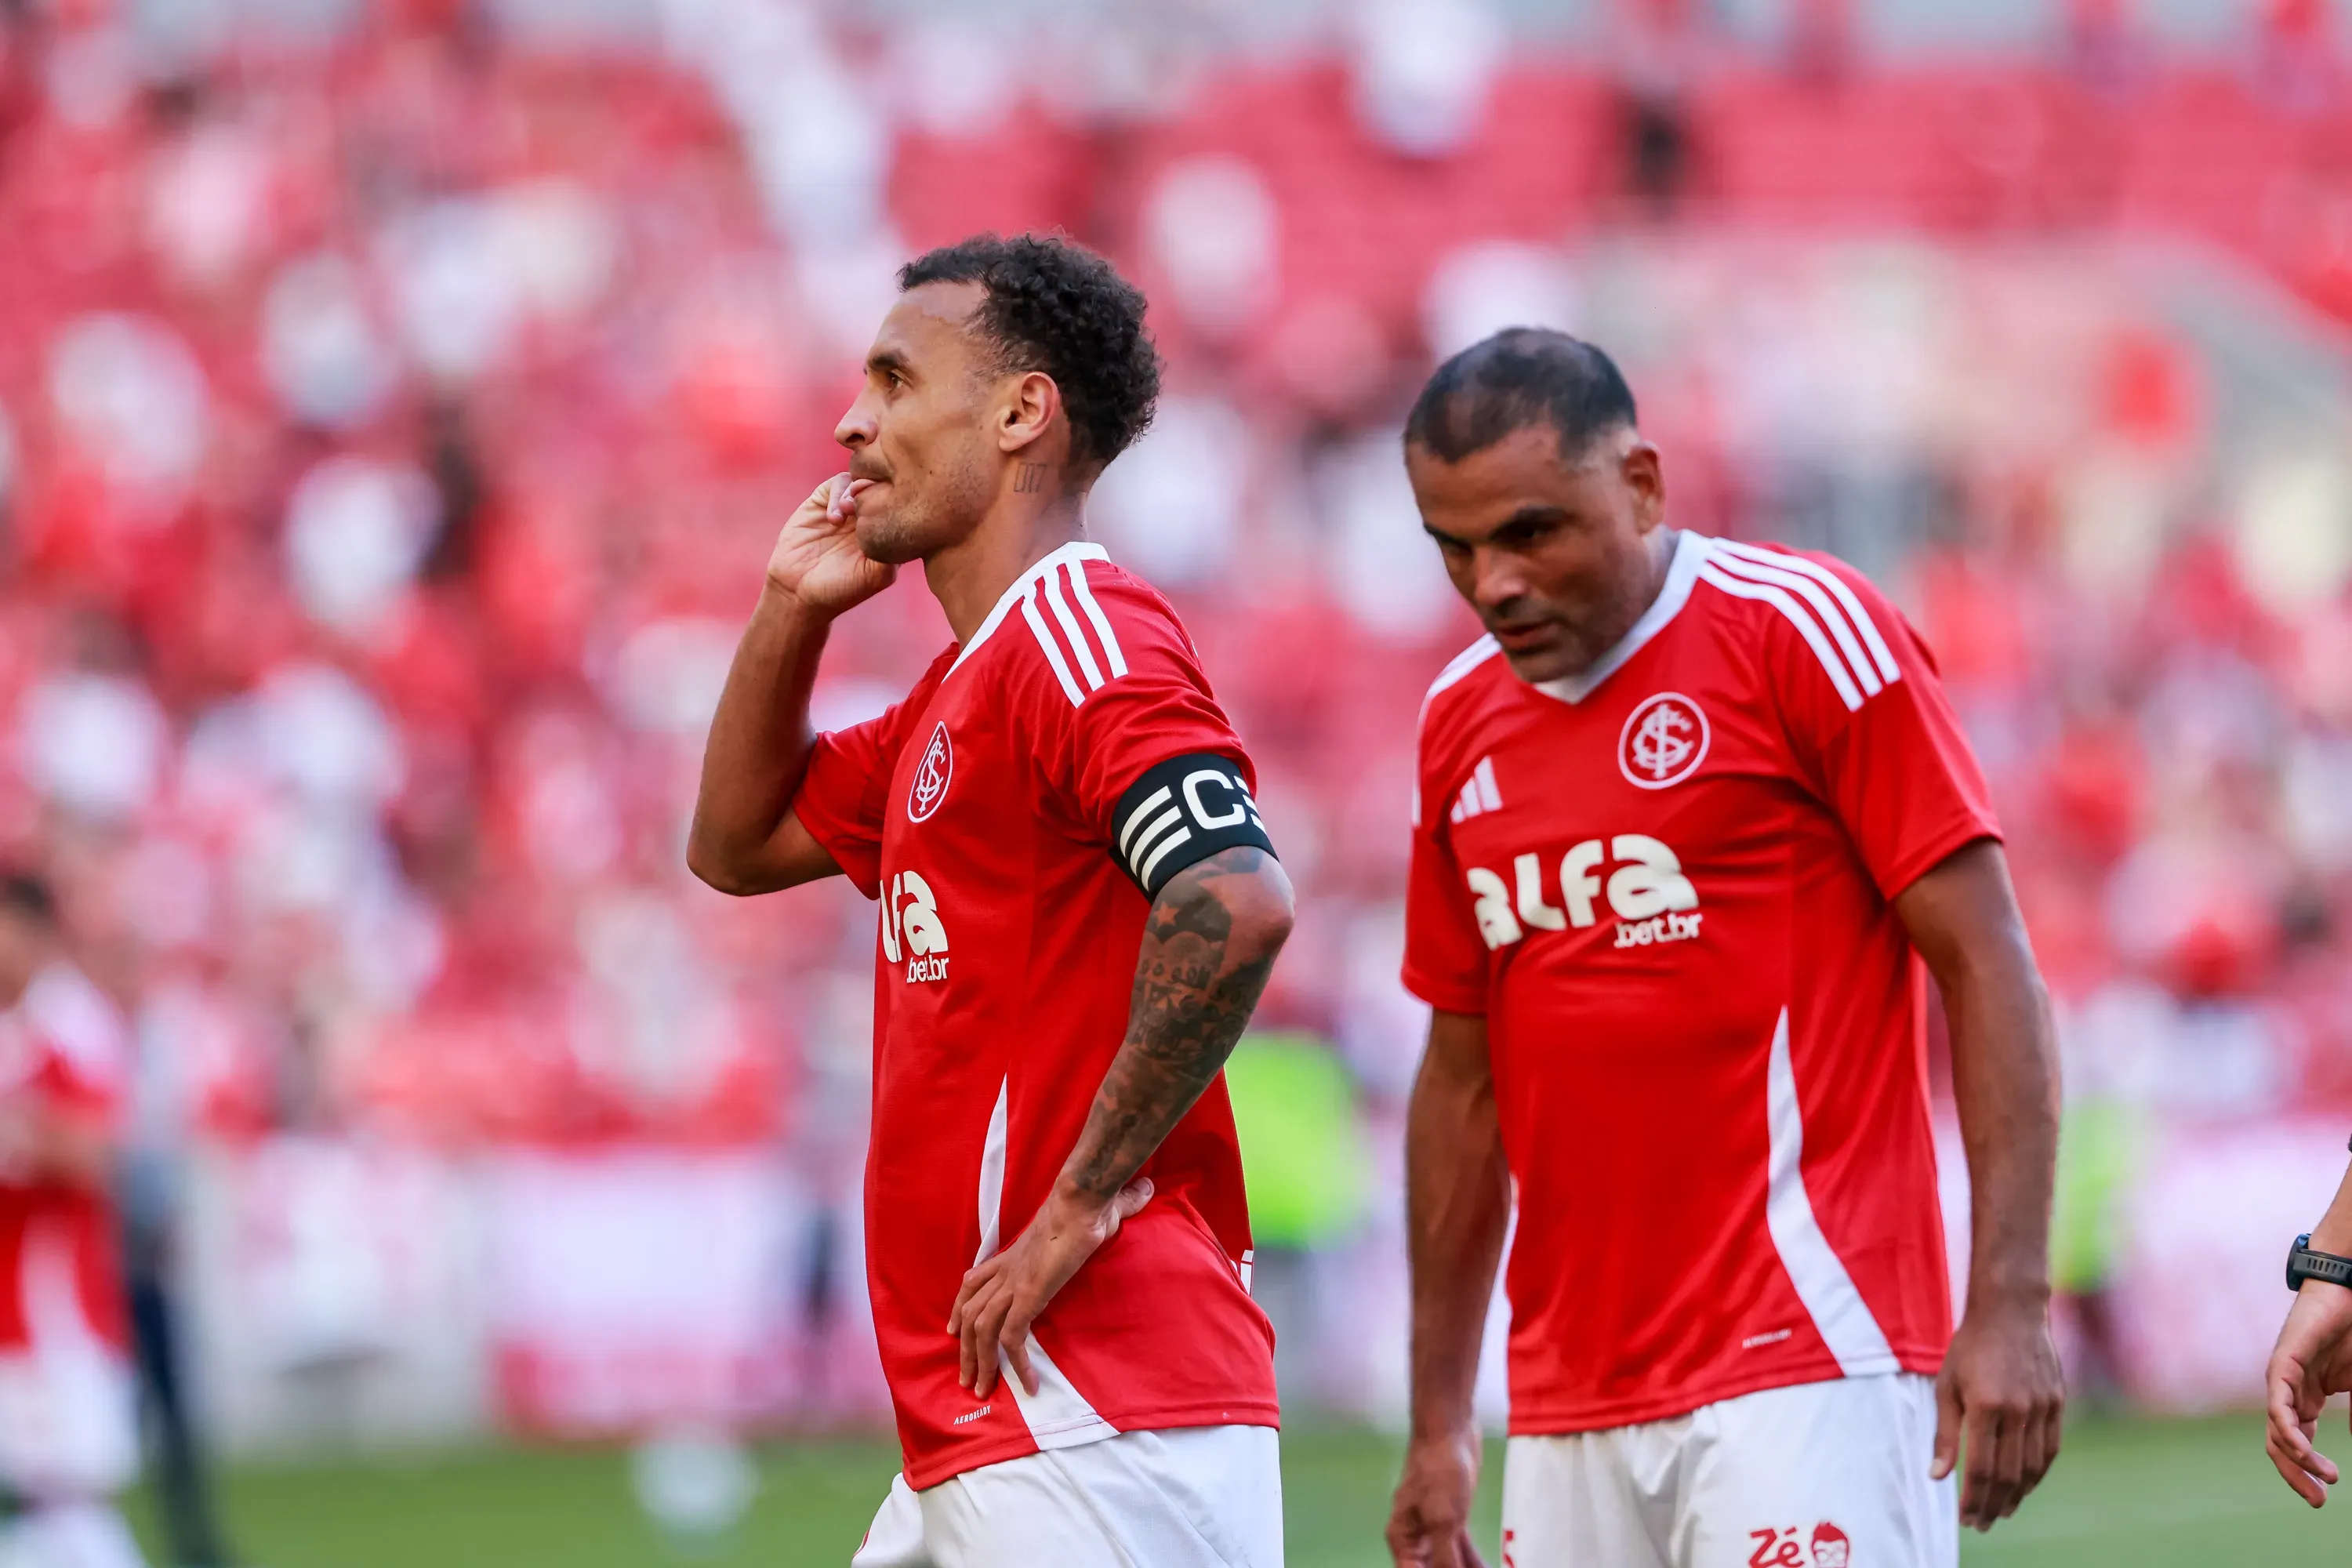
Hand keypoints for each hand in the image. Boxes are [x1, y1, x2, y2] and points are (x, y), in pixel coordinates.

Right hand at [765, 473, 895, 614]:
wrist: (797, 591)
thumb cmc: (840, 590)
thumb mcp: (875, 576)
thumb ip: (894, 552)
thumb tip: (909, 525)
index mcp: (887, 532)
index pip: (904, 504)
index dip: (901, 500)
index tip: (891, 511)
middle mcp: (869, 517)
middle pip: (884, 485)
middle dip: (879, 489)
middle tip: (868, 504)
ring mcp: (847, 508)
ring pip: (862, 480)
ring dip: (858, 491)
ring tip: (849, 511)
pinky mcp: (823, 502)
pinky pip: (838, 483)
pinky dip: (838, 495)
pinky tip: (834, 519)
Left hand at [948, 1179, 1152, 1399]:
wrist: (1083, 1201)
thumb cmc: (1089, 1204)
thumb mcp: (1096, 1212)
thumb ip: (1117, 1207)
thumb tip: (1145, 1190)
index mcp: (1014, 1255)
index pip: (974, 1282)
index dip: (961, 1307)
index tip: (954, 1330)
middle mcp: (1007, 1271)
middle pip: (970, 1312)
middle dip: (966, 1350)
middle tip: (968, 1379)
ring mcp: (1015, 1283)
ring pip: (982, 1330)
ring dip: (982, 1363)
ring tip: (985, 1390)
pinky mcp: (1028, 1296)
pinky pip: (1013, 1338)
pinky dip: (1017, 1364)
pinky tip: (1029, 1385)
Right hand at [1386, 1428, 1486, 1567]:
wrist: (1449, 1431)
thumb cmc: (1438, 1473)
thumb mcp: (1442, 1520)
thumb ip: (1445, 1558)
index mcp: (1403, 1539)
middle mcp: (1415, 1538)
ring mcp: (1434, 1528)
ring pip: (1449, 1562)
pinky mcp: (1453, 1519)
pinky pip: (1462, 1549)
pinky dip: (1473, 1562)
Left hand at [1932, 1295, 2064, 1530]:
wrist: (2011, 1311)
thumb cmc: (1970, 1347)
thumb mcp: (1947, 1386)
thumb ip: (1944, 1433)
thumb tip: (1937, 1475)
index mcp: (1985, 1406)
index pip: (1981, 1468)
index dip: (1973, 1498)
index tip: (1966, 1517)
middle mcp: (2018, 1410)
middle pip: (2008, 1474)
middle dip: (1993, 1504)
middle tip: (1981, 1523)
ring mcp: (2042, 1408)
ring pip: (2033, 1467)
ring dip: (2017, 1495)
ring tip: (2001, 1511)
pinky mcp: (2057, 1404)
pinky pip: (2049, 1450)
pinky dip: (2037, 1474)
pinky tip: (2024, 1486)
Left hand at [2267, 1280, 2351, 1505]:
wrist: (2346, 1295)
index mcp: (2306, 1399)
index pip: (2296, 1443)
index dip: (2306, 1471)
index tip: (2324, 1496)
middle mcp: (2288, 1393)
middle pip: (2279, 1444)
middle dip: (2296, 1475)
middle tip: (2317, 1501)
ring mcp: (2282, 1380)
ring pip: (2276, 1430)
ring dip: (2297, 1460)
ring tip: (2326, 1479)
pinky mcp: (2281, 1366)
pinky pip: (2277, 1407)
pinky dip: (2289, 1432)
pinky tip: (2302, 1450)